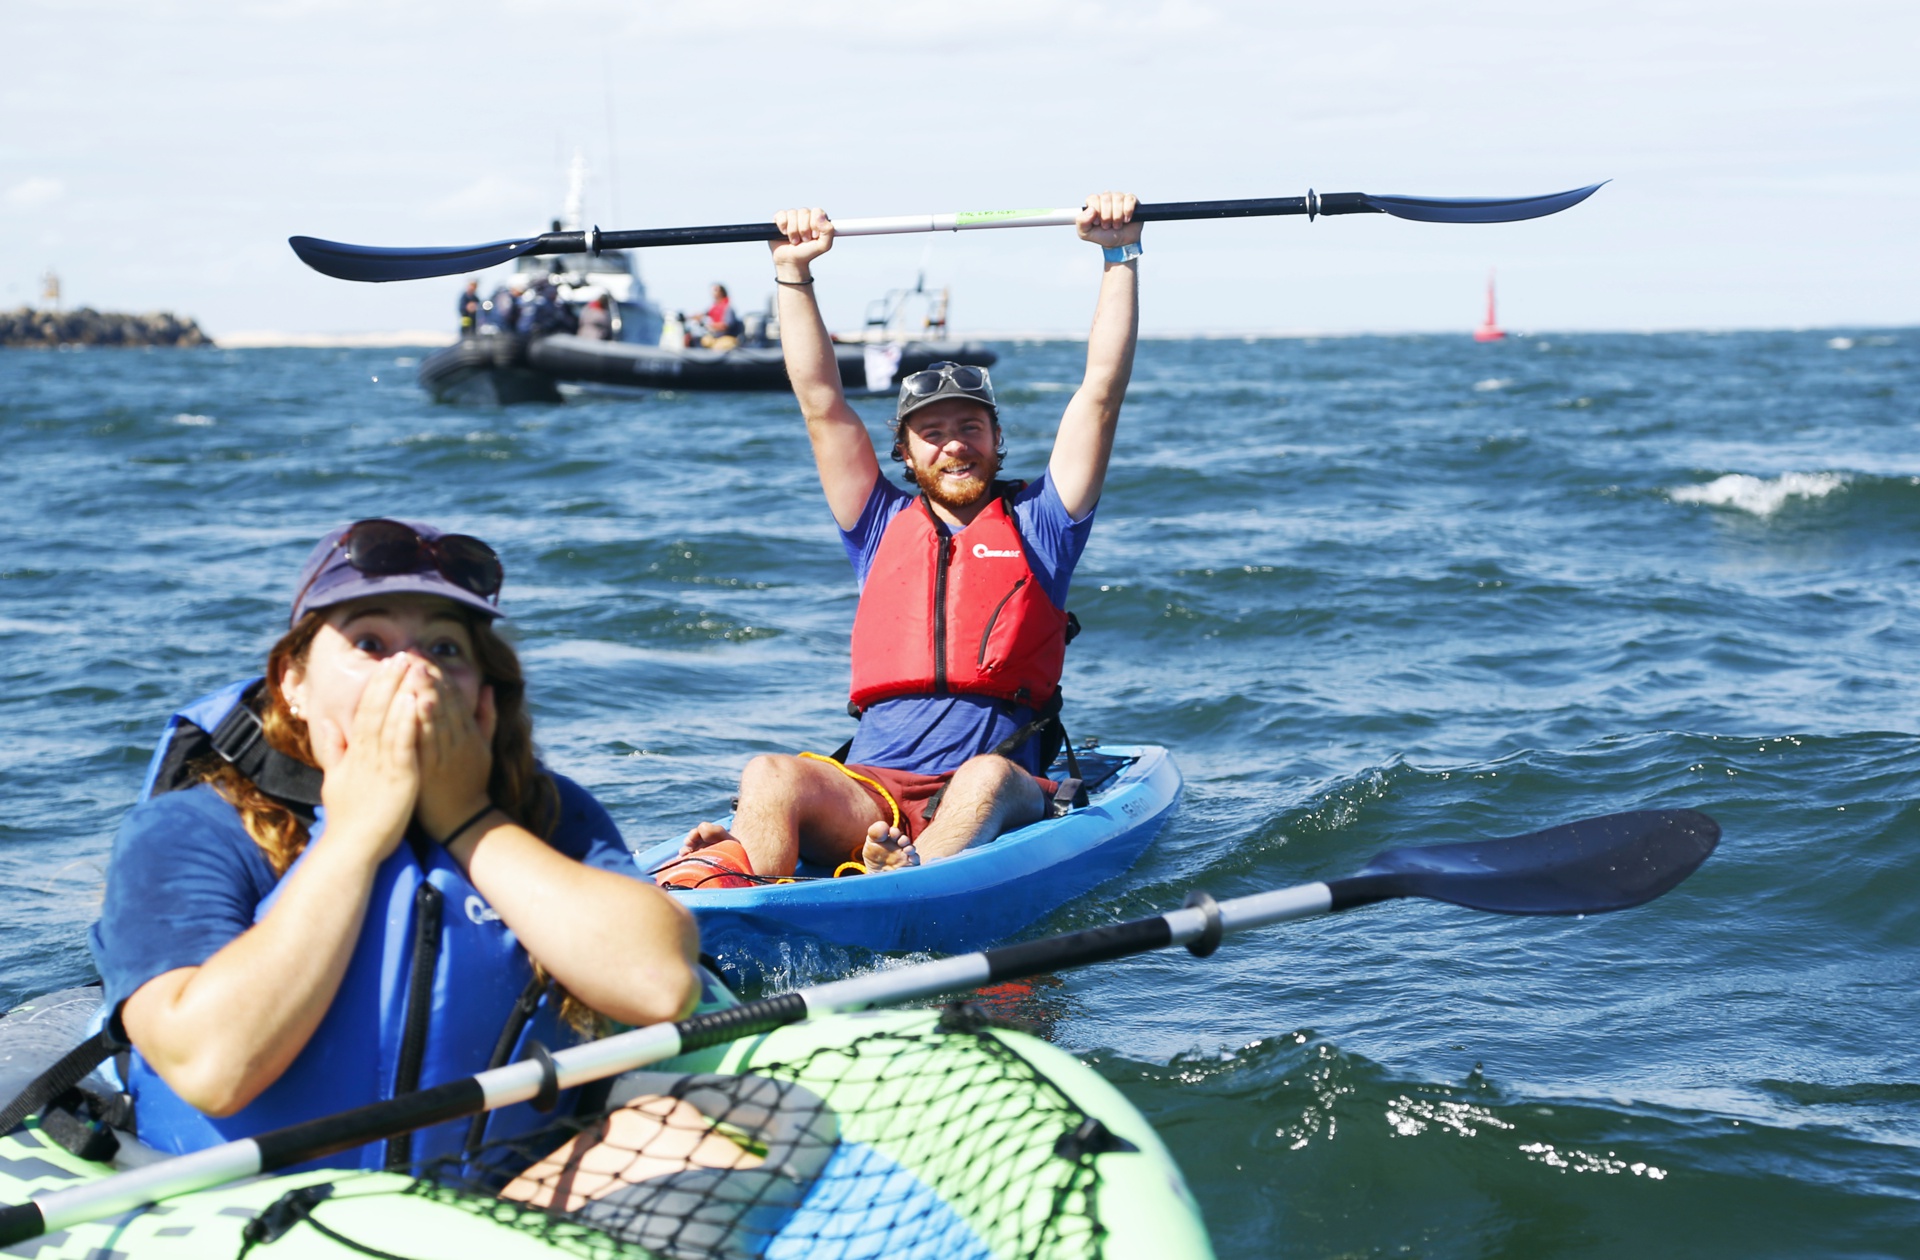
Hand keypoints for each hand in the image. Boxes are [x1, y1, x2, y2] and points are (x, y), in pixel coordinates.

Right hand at [305, 655, 421, 863]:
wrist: (352, 848)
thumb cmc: (349, 818)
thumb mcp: (336, 779)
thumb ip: (333, 751)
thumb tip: (328, 725)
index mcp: (355, 754)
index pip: (364, 712)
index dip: (376, 687)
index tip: (387, 665)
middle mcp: (366, 755)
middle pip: (376, 709)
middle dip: (389, 680)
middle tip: (402, 654)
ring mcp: (381, 765)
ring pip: (388, 721)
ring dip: (399, 691)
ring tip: (411, 667)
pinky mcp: (397, 778)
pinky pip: (402, 744)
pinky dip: (406, 721)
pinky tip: (414, 700)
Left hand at [414, 663, 495, 842]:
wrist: (463, 819)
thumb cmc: (471, 782)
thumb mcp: (486, 747)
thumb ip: (487, 716)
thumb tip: (486, 687)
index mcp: (471, 733)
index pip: (455, 696)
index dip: (439, 674)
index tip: (423, 655)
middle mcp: (459, 740)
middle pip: (444, 702)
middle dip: (428, 675)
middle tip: (412, 653)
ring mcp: (445, 755)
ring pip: (436, 718)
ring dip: (423, 691)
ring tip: (412, 669)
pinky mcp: (431, 770)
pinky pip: (425, 742)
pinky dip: (419, 722)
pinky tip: (410, 705)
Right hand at [769, 207, 832, 277]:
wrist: (791, 261)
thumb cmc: (807, 252)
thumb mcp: (823, 245)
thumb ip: (828, 231)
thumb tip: (820, 216)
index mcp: (817, 219)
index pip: (817, 212)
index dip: (814, 224)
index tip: (814, 236)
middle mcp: (805, 215)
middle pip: (804, 212)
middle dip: (803, 230)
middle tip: (804, 240)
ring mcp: (792, 216)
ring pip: (792, 213)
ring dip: (793, 231)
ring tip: (794, 240)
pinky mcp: (780, 218)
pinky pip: (781, 215)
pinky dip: (783, 226)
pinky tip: (784, 234)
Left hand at [1077, 191, 1141, 248]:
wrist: (1120, 244)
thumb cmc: (1103, 236)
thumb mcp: (1086, 233)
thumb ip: (1081, 222)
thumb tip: (1090, 210)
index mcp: (1094, 203)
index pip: (1093, 198)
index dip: (1096, 211)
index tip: (1097, 223)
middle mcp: (1106, 198)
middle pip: (1105, 198)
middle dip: (1107, 216)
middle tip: (1107, 226)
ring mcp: (1119, 198)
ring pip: (1118, 198)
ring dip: (1117, 216)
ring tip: (1117, 225)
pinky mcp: (1131, 200)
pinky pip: (1130, 200)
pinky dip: (1128, 211)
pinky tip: (1127, 220)